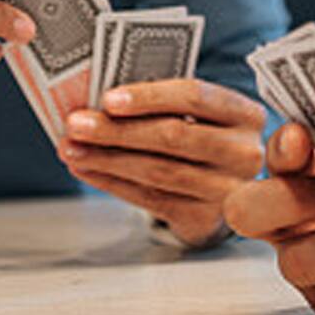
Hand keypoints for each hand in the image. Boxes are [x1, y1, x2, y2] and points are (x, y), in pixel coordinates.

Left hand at [59, 78, 264, 246]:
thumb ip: (159, 102)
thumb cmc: (199, 133)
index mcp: (244, 113)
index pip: (195, 96)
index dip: (150, 97)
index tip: (108, 99)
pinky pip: (149, 198)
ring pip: (157, 171)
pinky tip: (86, 168)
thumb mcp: (195, 112)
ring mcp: (227, 191)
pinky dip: (111, 182)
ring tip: (70, 148)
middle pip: (173, 136)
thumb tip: (96, 100)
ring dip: (105, 159)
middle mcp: (244, 153)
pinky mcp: (204, 218)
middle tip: (75, 124)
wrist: (223, 186)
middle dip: (116, 130)